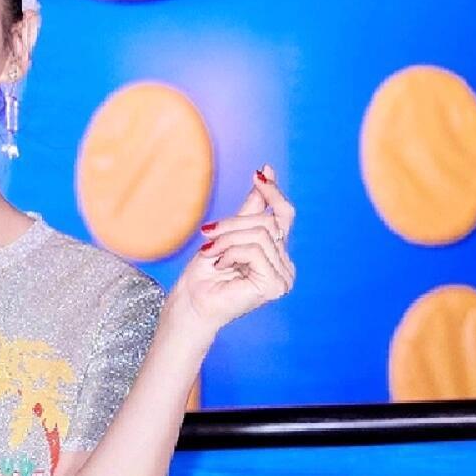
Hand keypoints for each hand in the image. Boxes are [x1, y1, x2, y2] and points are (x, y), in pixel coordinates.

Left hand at [170, 166, 294, 334]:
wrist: (190, 305)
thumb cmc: (205, 274)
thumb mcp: (229, 232)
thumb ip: (251, 207)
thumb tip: (267, 171)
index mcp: (277, 254)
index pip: (284, 215)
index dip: (272, 193)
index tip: (258, 174)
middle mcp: (285, 266)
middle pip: (268, 222)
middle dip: (234, 224)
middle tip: (208, 233)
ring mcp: (283, 278)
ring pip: (260, 235)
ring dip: (228, 239)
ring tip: (211, 252)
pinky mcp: (274, 286)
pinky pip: (256, 250)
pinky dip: (232, 252)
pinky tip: (220, 266)